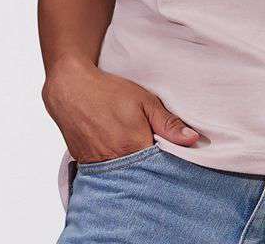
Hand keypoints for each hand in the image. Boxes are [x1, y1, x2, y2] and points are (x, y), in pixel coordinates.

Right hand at [42, 55, 201, 164]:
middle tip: (159, 157)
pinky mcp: (87, 166)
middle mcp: (115, 162)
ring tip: (140, 156)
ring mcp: (99, 166)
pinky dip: (117, 170)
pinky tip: (122, 158)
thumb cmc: (109, 91)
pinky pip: (107, 174)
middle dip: (153, 170)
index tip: (179, 159)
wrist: (70, 88)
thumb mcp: (145, 100)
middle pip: (143, 176)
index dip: (170, 164)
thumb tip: (193, 139)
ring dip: (135, 171)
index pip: (161, 168)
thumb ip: (168, 123)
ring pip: (125, 177)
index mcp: (134, 146)